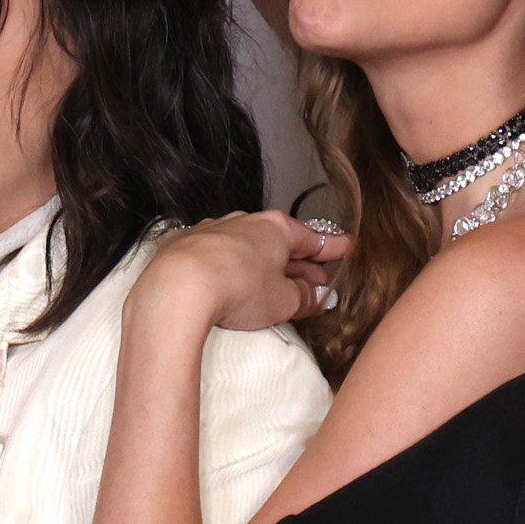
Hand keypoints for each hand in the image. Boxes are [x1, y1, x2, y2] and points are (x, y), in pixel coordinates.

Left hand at [139, 213, 345, 332]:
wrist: (177, 288)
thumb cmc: (238, 288)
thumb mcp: (283, 301)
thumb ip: (305, 297)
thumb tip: (317, 295)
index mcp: (276, 228)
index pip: (314, 239)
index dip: (333, 248)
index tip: (347, 248)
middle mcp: (245, 222)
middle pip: (281, 243)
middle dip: (301, 263)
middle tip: (318, 281)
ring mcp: (212, 230)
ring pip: (247, 247)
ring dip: (264, 266)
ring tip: (275, 285)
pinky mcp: (182, 245)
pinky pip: (214, 254)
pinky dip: (228, 267)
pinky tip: (228, 280)